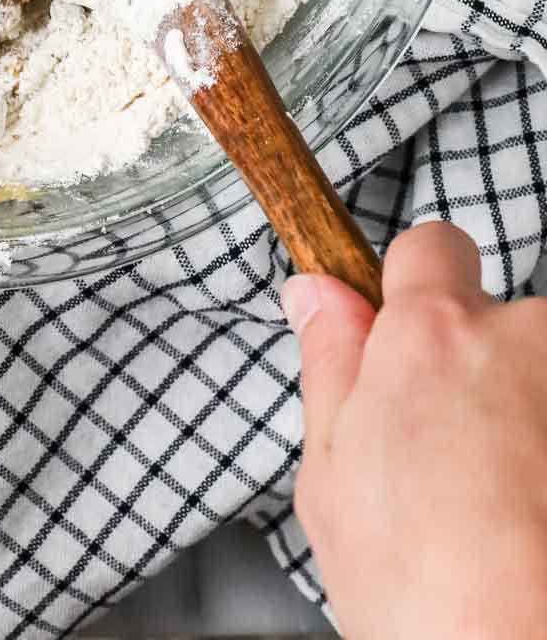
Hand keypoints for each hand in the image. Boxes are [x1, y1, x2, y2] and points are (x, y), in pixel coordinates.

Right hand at [285, 224, 546, 638]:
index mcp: (432, 333)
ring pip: (540, 377)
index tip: (402, 338)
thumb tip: (316, 295)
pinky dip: (545, 456)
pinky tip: (531, 519)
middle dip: (472, 370)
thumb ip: (329, 365)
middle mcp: (523, 337)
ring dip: (523, 416)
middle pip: (493, 322)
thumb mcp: (330, 477)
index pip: (431, 246)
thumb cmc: (426, 595)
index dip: (412, 288)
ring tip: (498, 508)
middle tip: (444, 460)